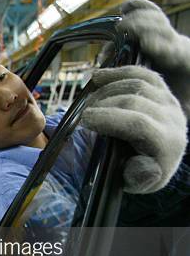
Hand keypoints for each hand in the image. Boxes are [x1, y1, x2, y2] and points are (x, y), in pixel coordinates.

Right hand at [80, 66, 187, 193]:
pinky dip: (117, 73)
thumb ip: (139, 179)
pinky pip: (140, 73)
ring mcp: (168, 101)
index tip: (84, 120)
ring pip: (137, 83)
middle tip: (82, 114)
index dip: (109, 118)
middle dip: (103, 104)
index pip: (139, 124)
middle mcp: (173, 118)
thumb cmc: (139, 170)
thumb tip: (144, 167)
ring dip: (107, 90)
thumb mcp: (138, 183)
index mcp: (168, 144)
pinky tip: (97, 78)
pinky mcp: (161, 89)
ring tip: (88, 103)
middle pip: (135, 100)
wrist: (155, 158)